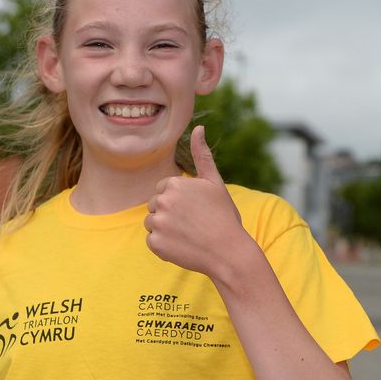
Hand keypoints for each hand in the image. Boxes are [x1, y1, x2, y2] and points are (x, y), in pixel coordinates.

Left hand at [144, 125, 247, 275]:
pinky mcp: (155, 244)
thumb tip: (199, 127)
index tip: (195, 209)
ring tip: (188, 234)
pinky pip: (152, 241)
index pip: (163, 190)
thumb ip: (202, 155)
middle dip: (169, 213)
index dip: (179, 200)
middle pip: (154, 205)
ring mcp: (157, 223)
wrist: (229, 252)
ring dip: (165, 229)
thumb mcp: (215, 183)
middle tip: (192, 223)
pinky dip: (164, 245)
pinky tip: (183, 246)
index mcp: (174, 184)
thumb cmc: (223, 216)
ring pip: (151, 223)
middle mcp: (162, 201)